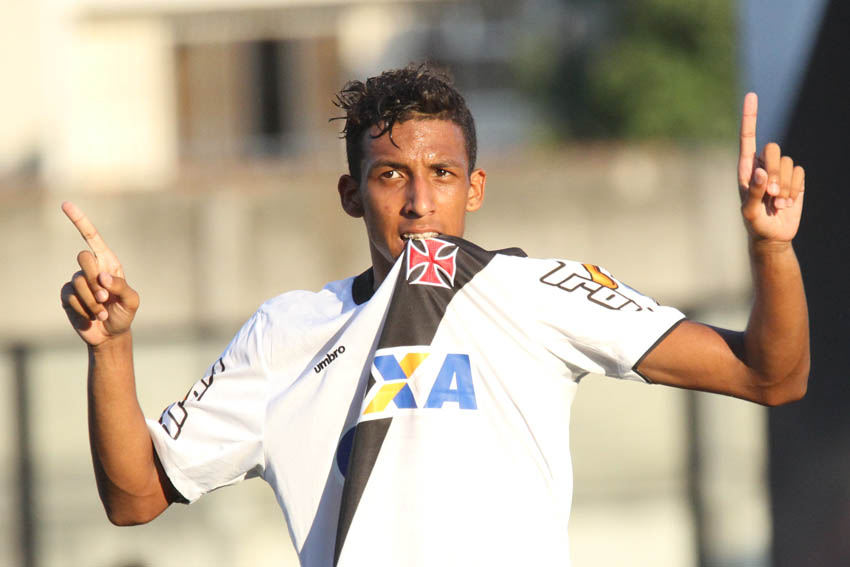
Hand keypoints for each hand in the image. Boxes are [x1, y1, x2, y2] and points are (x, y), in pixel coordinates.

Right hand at [60, 202, 138, 345]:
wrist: (111, 334)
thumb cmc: (124, 313)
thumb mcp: (132, 301)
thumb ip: (122, 287)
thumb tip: (103, 277)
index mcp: (109, 263)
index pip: (92, 238)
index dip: (79, 220)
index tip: (65, 204)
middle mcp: (92, 269)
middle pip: (83, 257)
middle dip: (95, 278)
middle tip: (107, 297)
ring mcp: (78, 282)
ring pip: (79, 282)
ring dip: (94, 301)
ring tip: (103, 312)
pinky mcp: (68, 296)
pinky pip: (72, 298)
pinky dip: (85, 309)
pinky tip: (93, 317)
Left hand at [738, 92, 805, 243]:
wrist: (773, 236)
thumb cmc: (754, 225)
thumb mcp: (749, 212)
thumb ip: (752, 193)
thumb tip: (761, 172)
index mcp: (746, 169)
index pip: (747, 138)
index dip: (750, 117)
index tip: (752, 95)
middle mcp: (762, 165)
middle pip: (774, 149)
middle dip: (776, 171)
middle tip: (771, 194)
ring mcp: (780, 171)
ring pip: (789, 162)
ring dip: (786, 185)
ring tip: (777, 203)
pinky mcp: (795, 179)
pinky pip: (800, 172)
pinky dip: (795, 189)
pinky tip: (787, 202)